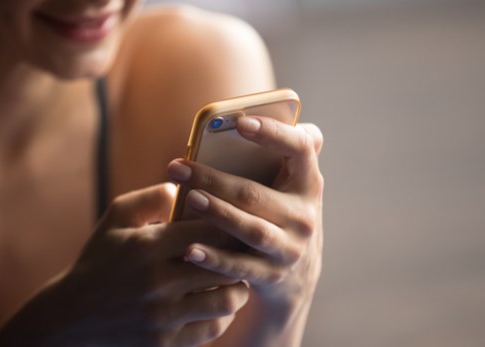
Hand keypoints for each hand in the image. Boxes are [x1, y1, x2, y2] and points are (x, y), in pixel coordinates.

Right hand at [0, 184, 248, 346]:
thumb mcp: (115, 219)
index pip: (210, 230)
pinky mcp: (165, 343)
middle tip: (244, 250)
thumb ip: (152, 198)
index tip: (235, 223)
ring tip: (235, 277)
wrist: (70, 317)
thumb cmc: (98, 259)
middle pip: (225, 265)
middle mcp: (157, 282)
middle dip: (239, 256)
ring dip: (237, 288)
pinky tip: (217, 302)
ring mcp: (162, 317)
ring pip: (227, 300)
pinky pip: (213, 328)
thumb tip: (189, 187)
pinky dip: (222, 315)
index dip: (230, 225)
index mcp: (147, 247)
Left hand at [166, 116, 323, 302]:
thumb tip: (269, 114)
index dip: (274, 133)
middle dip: (213, 180)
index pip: (302, 148)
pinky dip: (214, 259)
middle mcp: (304, 215)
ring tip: (187, 199)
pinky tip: (189, 249)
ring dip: (217, 214)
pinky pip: (239, 266)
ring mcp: (290, 248)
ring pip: (250, 229)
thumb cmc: (281, 212)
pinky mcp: (272, 275)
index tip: (241, 123)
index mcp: (308, 183)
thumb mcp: (291, 184)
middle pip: (256, 194)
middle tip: (176, 167)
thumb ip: (285, 151)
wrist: (295, 275)